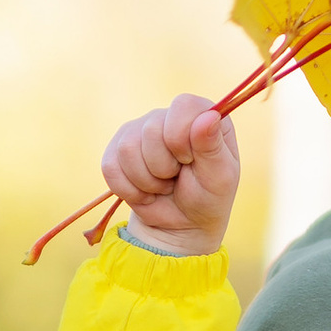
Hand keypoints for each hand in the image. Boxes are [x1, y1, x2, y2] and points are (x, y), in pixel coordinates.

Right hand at [100, 94, 239, 254]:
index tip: (189, 160)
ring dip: (147, 181)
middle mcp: (166, 115)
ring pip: (128, 149)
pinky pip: (110, 166)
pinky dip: (129, 189)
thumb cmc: (207, 197)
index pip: (183, 106)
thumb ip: (213, 146)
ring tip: (163, 185)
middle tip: (177, 177)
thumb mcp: (220, 177)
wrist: (180, 223)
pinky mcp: (115, 149)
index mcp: (199, 114)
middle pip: (151, 130)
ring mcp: (138, 130)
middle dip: (165, 168)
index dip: (182, 138)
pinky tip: (146, 191)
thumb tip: (209, 116)